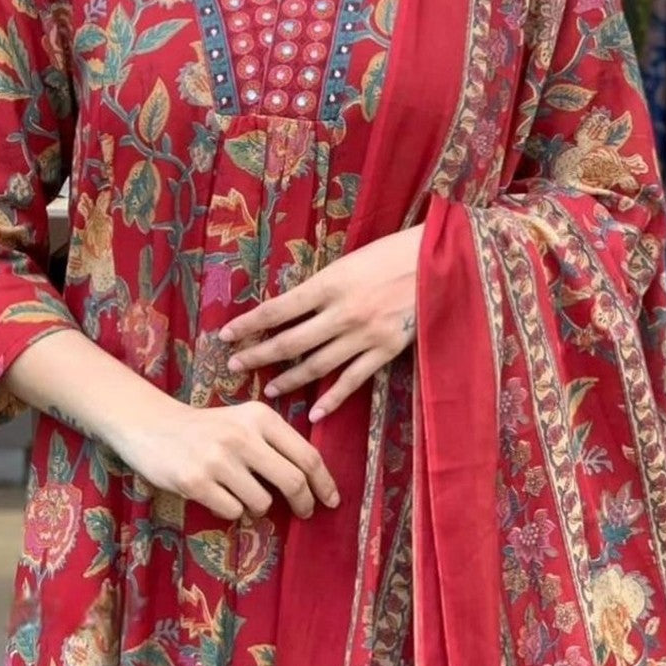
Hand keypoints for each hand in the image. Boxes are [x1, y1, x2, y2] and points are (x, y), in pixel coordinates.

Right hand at [113, 396, 339, 521]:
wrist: (153, 426)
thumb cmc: (208, 429)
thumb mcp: (245, 422)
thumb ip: (276, 444)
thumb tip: (314, 482)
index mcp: (260, 416)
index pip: (307, 455)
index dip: (324, 482)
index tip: (332, 501)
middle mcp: (242, 435)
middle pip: (293, 481)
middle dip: (304, 503)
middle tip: (304, 513)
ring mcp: (218, 458)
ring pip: (262, 502)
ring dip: (257, 505)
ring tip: (238, 491)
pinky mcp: (196, 481)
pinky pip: (232, 511)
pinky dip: (230, 509)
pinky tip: (215, 492)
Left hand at [219, 225, 423, 421]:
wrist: (440, 261)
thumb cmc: (391, 253)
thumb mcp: (349, 261)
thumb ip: (321, 286)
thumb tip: (289, 307)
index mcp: (330, 283)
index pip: (278, 309)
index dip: (249, 323)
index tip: (225, 334)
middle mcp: (342, 312)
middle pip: (290, 341)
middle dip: (258, 355)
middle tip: (234, 366)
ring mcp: (364, 335)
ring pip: (317, 364)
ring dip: (289, 379)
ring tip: (268, 389)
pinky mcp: (386, 350)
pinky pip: (353, 380)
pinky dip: (333, 398)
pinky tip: (315, 412)